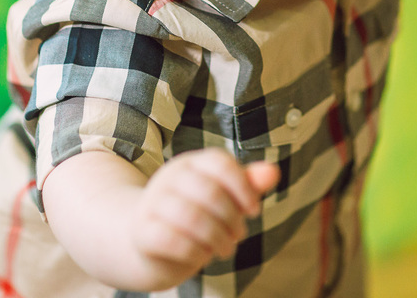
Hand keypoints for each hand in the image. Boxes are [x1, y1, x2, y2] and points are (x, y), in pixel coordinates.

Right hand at [131, 150, 279, 278]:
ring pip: (192, 218)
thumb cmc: (196, 215)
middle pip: (210, 192)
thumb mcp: (224, 197)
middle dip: (233, 219)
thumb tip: (273, 173)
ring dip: (218, 239)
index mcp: (191, 163)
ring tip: (226, 248)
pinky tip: (203, 255)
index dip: (243, 187)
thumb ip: (248, 184)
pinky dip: (196, 252)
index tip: (254, 211)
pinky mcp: (143, 231)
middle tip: (239, 235)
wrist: (149, 242)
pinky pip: (173, 241)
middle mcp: (169, 177)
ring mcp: (152, 203)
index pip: (220, 163)